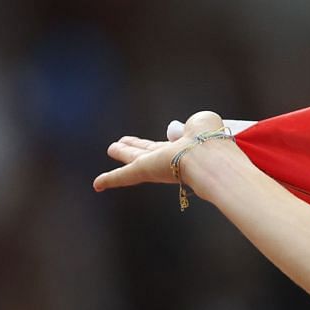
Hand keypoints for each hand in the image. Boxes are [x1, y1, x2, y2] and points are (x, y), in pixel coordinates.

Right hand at [93, 110, 238, 193]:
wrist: (209, 156)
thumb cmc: (211, 140)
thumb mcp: (205, 124)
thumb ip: (198, 124)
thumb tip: (191, 126)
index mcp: (182, 145)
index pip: (165, 145)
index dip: (156, 142)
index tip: (152, 138)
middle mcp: (168, 157)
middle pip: (147, 152)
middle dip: (134, 147)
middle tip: (121, 144)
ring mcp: (155, 165)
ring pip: (134, 159)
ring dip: (123, 154)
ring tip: (112, 149)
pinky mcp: (144, 171)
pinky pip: (124, 176)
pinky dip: (110, 180)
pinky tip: (97, 185)